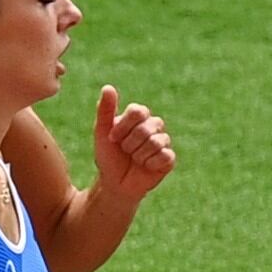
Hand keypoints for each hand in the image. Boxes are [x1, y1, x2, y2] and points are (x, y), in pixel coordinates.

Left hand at [89, 86, 175, 207]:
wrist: (115, 183)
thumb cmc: (108, 156)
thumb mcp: (102, 133)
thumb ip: (105, 110)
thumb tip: (108, 87)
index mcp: (139, 116)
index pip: (137, 111)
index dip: (123, 127)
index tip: (113, 138)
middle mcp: (153, 126)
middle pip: (146, 127)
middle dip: (129, 144)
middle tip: (125, 151)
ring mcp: (163, 142)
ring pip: (155, 142)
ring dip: (138, 155)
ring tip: (134, 160)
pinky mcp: (169, 158)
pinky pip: (165, 156)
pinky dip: (150, 164)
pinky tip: (145, 167)